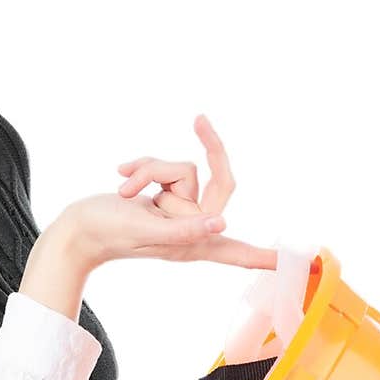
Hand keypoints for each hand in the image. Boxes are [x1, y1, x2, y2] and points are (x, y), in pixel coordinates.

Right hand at [58, 113, 276, 272]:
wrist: (75, 227)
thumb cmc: (106, 234)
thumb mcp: (146, 231)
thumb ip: (184, 230)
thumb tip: (221, 224)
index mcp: (194, 243)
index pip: (239, 249)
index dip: (267, 254)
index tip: (304, 261)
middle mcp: (190, 227)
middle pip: (219, 180)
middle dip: (202, 155)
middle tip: (201, 119)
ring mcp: (175, 210)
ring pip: (182, 168)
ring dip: (150, 169)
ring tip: (124, 191)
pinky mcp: (161, 195)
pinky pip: (163, 166)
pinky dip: (140, 168)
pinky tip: (120, 178)